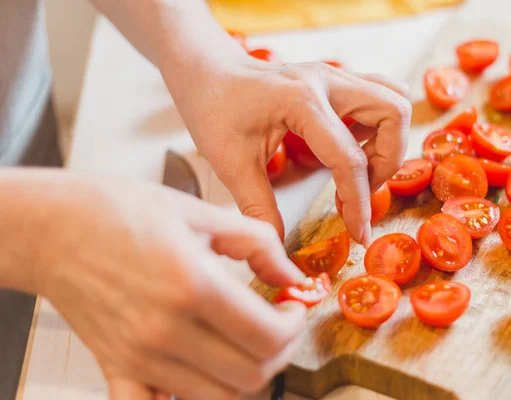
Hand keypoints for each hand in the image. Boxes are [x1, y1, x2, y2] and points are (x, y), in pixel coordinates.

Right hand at [35, 173, 306, 398]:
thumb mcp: (200, 213)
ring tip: (247, 343)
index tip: (293, 309)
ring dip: (246, 375)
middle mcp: (165, 330)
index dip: (294, 326)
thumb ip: (258, 244)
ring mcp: (139, 356)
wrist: (55, 228)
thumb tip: (292, 277)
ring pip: (217, 399)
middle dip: (279, 351)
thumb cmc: (120, 212)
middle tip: (278, 324)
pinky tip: (200, 374)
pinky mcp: (116, 367)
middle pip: (251, 375)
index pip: (267, 336)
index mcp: (192, 285)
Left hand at [161, 46, 410, 244]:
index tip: (358, 233)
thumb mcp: (231, 163)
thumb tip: (280, 246)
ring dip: (388, 140)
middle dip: (387, 162)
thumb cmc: (214, 110)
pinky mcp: (335, 80)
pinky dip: (378, 124)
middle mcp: (327, 81)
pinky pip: (379, 94)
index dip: (358, 204)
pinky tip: (352, 146)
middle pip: (394, 114)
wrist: (208, 73)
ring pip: (393, 99)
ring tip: (359, 169)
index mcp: (301, 102)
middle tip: (359, 189)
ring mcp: (334, 76)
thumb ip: (259, 207)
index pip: (349, 159)